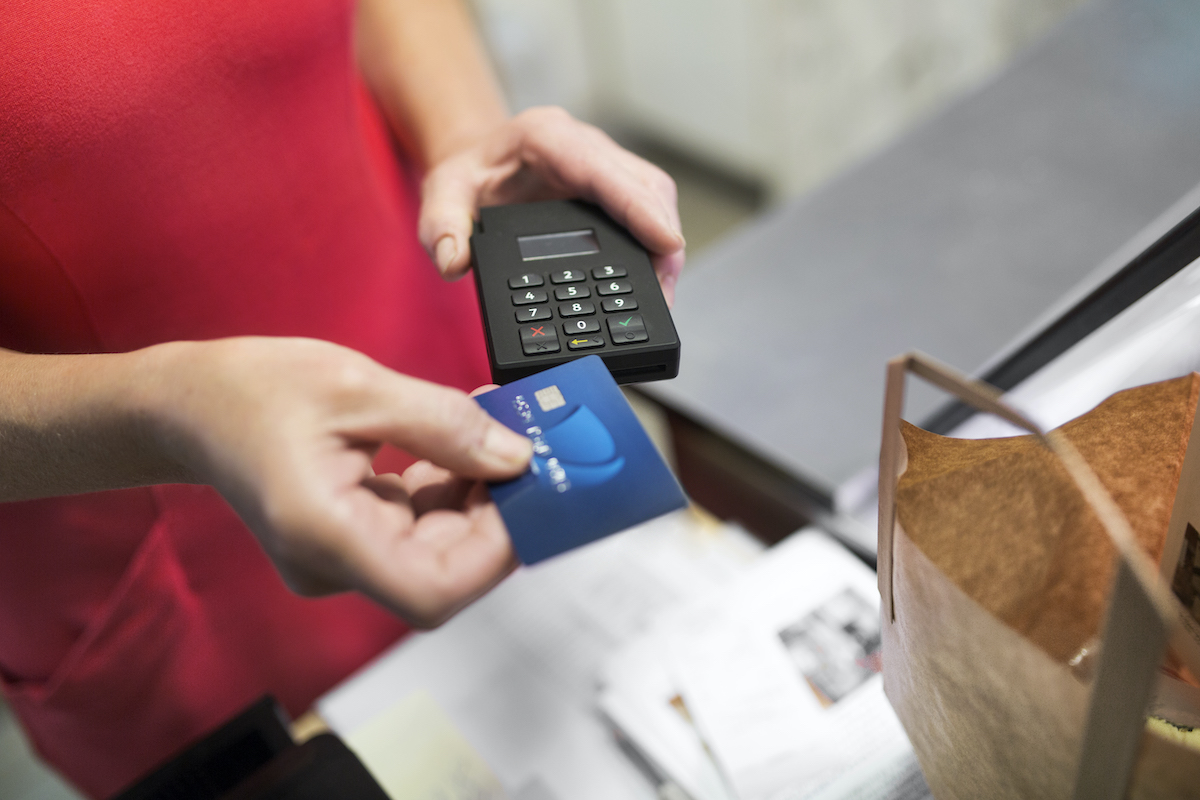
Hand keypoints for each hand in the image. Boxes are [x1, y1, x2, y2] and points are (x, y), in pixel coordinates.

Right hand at [147, 337, 531, 626]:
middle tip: (527, 453)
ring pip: (432, 548)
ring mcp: (336, 557)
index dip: (496, 555)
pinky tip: (457, 445)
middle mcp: (329, 562)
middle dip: (494, 514)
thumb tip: (515, 456)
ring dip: (474, 497)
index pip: (433, 590)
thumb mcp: (359, 387)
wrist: (186, 404)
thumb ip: (444, 424)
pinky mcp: (345, 539)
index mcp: (325, 534)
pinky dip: (443, 490)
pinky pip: (411, 528)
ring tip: (494, 435)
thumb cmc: (250, 392)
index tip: (532, 498)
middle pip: (441, 570)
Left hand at [418, 106, 686, 304]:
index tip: (666, 245)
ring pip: (654, 197)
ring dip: (664, 245)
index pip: (606, 173)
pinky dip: (653, 243)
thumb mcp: (440, 196)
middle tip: (663, 294)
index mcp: (547, 139)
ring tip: (661, 297)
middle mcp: (584, 146)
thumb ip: (441, 228)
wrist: (474, 159)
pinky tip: (650, 281)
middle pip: (645, 186)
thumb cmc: (465, 175)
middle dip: (662, 238)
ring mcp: (604, 164)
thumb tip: (453, 262)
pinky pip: (645, 209)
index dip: (641, 209)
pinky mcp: (612, 185)